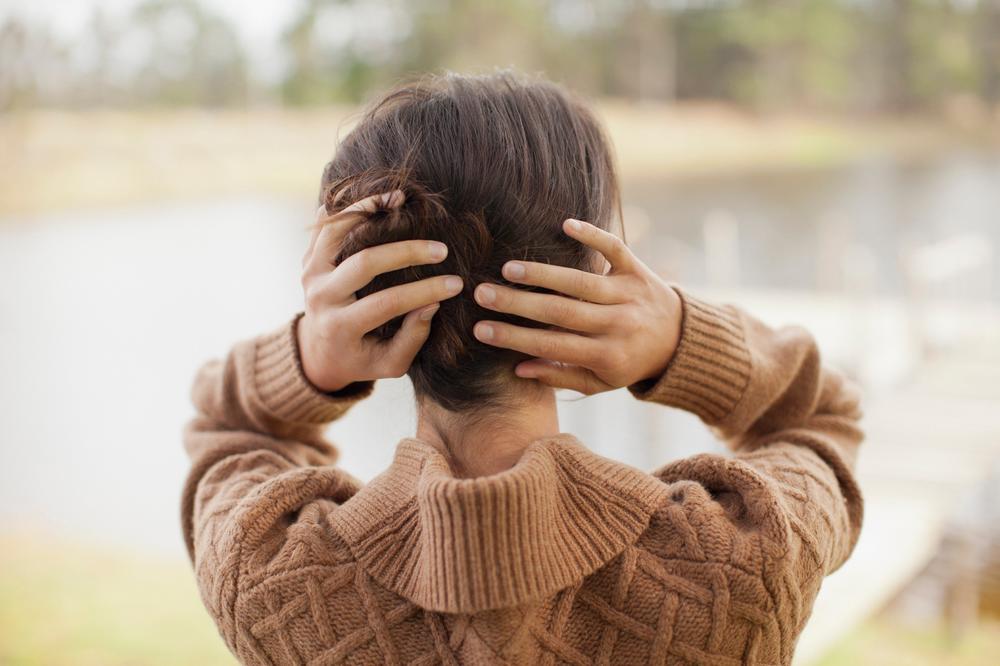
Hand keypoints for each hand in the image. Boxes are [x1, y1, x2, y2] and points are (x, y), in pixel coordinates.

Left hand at [297, 191, 463, 391]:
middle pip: (364, 263)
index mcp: (339, 327)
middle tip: (442, 250)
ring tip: (402, 199)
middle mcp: (320, 297)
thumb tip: (433, 303)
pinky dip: (351, 207)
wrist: (319, 351)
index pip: (387, 303)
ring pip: (337, 232)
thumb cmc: (362, 359)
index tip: (456, 285)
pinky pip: (327, 226)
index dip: (424, 291)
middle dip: (407, 252)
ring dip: (369, 210)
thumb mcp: (390, 364)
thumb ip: (412, 339)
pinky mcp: (309, 259)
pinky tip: (381, 199)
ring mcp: (311, 274)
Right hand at [472, 218, 681, 394]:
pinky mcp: (637, 269)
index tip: (481, 330)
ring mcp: (629, 294)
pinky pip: (614, 249)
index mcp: (608, 356)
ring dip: (543, 274)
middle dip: (519, 304)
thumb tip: (518, 367)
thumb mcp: (600, 382)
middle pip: (562, 312)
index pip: (552, 345)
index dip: (514, 338)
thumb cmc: (628, 363)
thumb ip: (561, 376)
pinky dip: (592, 235)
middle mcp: (619, 324)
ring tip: (508, 268)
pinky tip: (564, 224)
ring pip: (581, 282)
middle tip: (482, 294)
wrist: (680, 341)